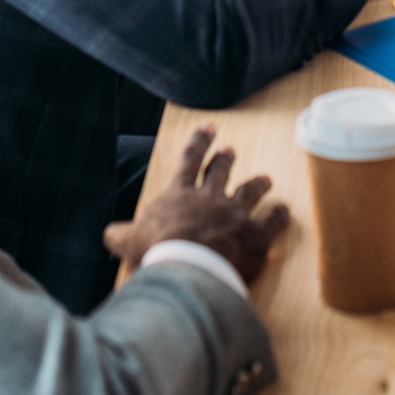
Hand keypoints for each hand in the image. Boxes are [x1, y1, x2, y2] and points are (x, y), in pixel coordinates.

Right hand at [104, 125, 288, 280]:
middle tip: (229, 150)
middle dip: (225, 160)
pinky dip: (279, 215)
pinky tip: (284, 212)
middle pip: (220, 172)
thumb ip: (120, 235)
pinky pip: (271, 221)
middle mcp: (209, 198)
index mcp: (180, 195)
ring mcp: (234, 214)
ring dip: (257, 183)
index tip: (208, 128)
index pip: (190, 161)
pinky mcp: (255, 234)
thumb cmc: (156, 252)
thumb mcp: (128, 242)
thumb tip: (110, 234)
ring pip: (249, 192)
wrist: (186, 267)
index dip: (199, 143)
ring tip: (265, 179)